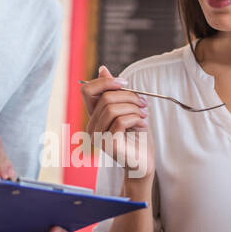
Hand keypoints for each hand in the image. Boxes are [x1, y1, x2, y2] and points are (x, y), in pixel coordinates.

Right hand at [79, 65, 154, 182]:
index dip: (105, 81)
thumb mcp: (127, 109)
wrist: (143, 162)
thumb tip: (103, 69)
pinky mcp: (108, 143)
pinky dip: (135, 119)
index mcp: (94, 116)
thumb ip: (115, 92)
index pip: (87, 90)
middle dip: (129, 96)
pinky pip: (120, 121)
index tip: (125, 83)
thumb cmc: (136, 136)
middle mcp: (91, 126)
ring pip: (112, 108)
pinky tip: (142, 125)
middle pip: (105, 97)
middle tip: (143, 103)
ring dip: (133, 108)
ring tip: (143, 115)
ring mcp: (97, 136)